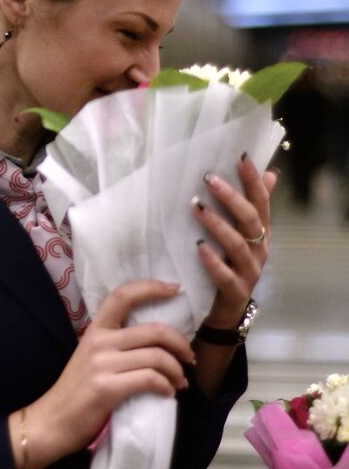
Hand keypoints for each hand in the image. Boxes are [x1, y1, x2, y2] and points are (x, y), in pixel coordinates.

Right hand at [9, 279, 195, 468]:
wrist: (52, 421)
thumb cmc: (76, 392)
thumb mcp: (91, 358)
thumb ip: (115, 345)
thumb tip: (154, 342)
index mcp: (95, 330)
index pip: (122, 295)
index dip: (151, 288)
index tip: (174, 288)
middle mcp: (99, 341)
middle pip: (153, 330)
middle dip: (180, 342)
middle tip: (189, 357)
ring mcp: (102, 364)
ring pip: (157, 356)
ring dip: (177, 370)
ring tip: (180, 381)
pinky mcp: (106, 388)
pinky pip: (150, 379)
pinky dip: (166, 386)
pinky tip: (167, 393)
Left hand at [192, 155, 279, 328]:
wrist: (225, 310)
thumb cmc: (229, 265)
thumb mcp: (241, 234)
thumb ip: (251, 206)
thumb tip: (270, 172)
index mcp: (260, 233)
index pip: (261, 202)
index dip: (253, 180)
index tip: (242, 157)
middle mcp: (259, 250)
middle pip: (251, 219)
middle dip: (231, 197)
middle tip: (208, 179)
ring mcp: (250, 271)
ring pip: (237, 244)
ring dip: (217, 224)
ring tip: (197, 208)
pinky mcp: (236, 291)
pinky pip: (224, 275)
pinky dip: (212, 260)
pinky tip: (199, 246)